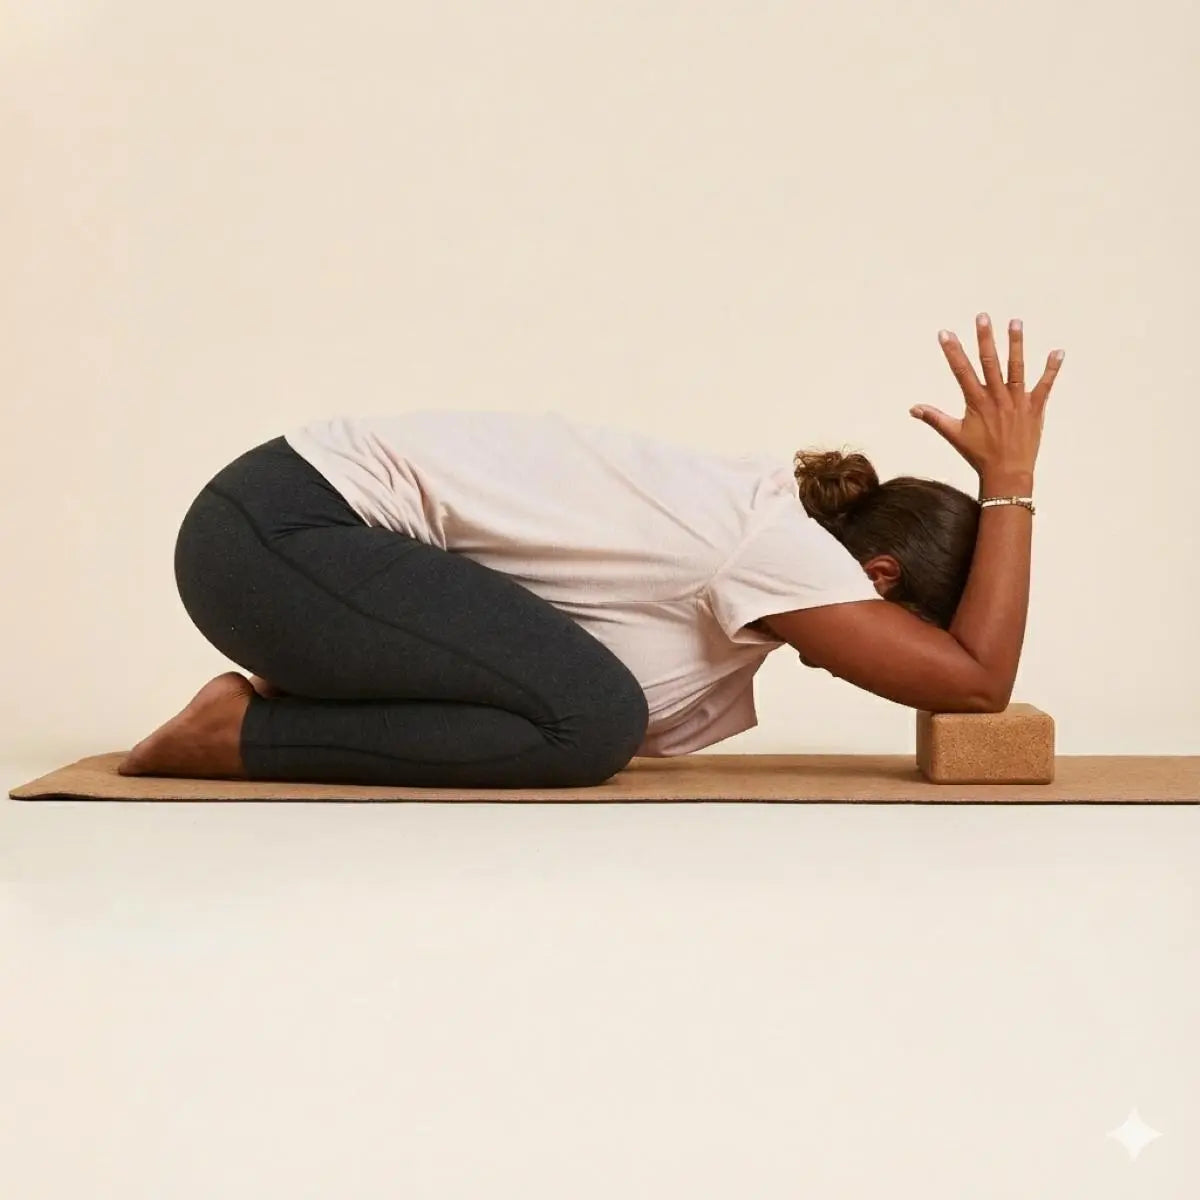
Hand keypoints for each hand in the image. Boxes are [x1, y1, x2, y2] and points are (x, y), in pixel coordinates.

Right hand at [910, 313, 1063, 481]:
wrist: (1007, 473)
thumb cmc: (979, 455)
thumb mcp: (954, 435)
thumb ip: (934, 418)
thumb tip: (913, 408)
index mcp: (977, 402)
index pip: (962, 371)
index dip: (952, 351)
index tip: (945, 334)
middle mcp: (997, 398)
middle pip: (990, 362)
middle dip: (985, 338)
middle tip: (983, 317)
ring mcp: (1017, 401)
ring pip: (1016, 368)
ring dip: (1016, 344)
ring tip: (1015, 322)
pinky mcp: (1035, 408)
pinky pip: (1045, 385)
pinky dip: (1051, 369)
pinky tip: (1057, 352)